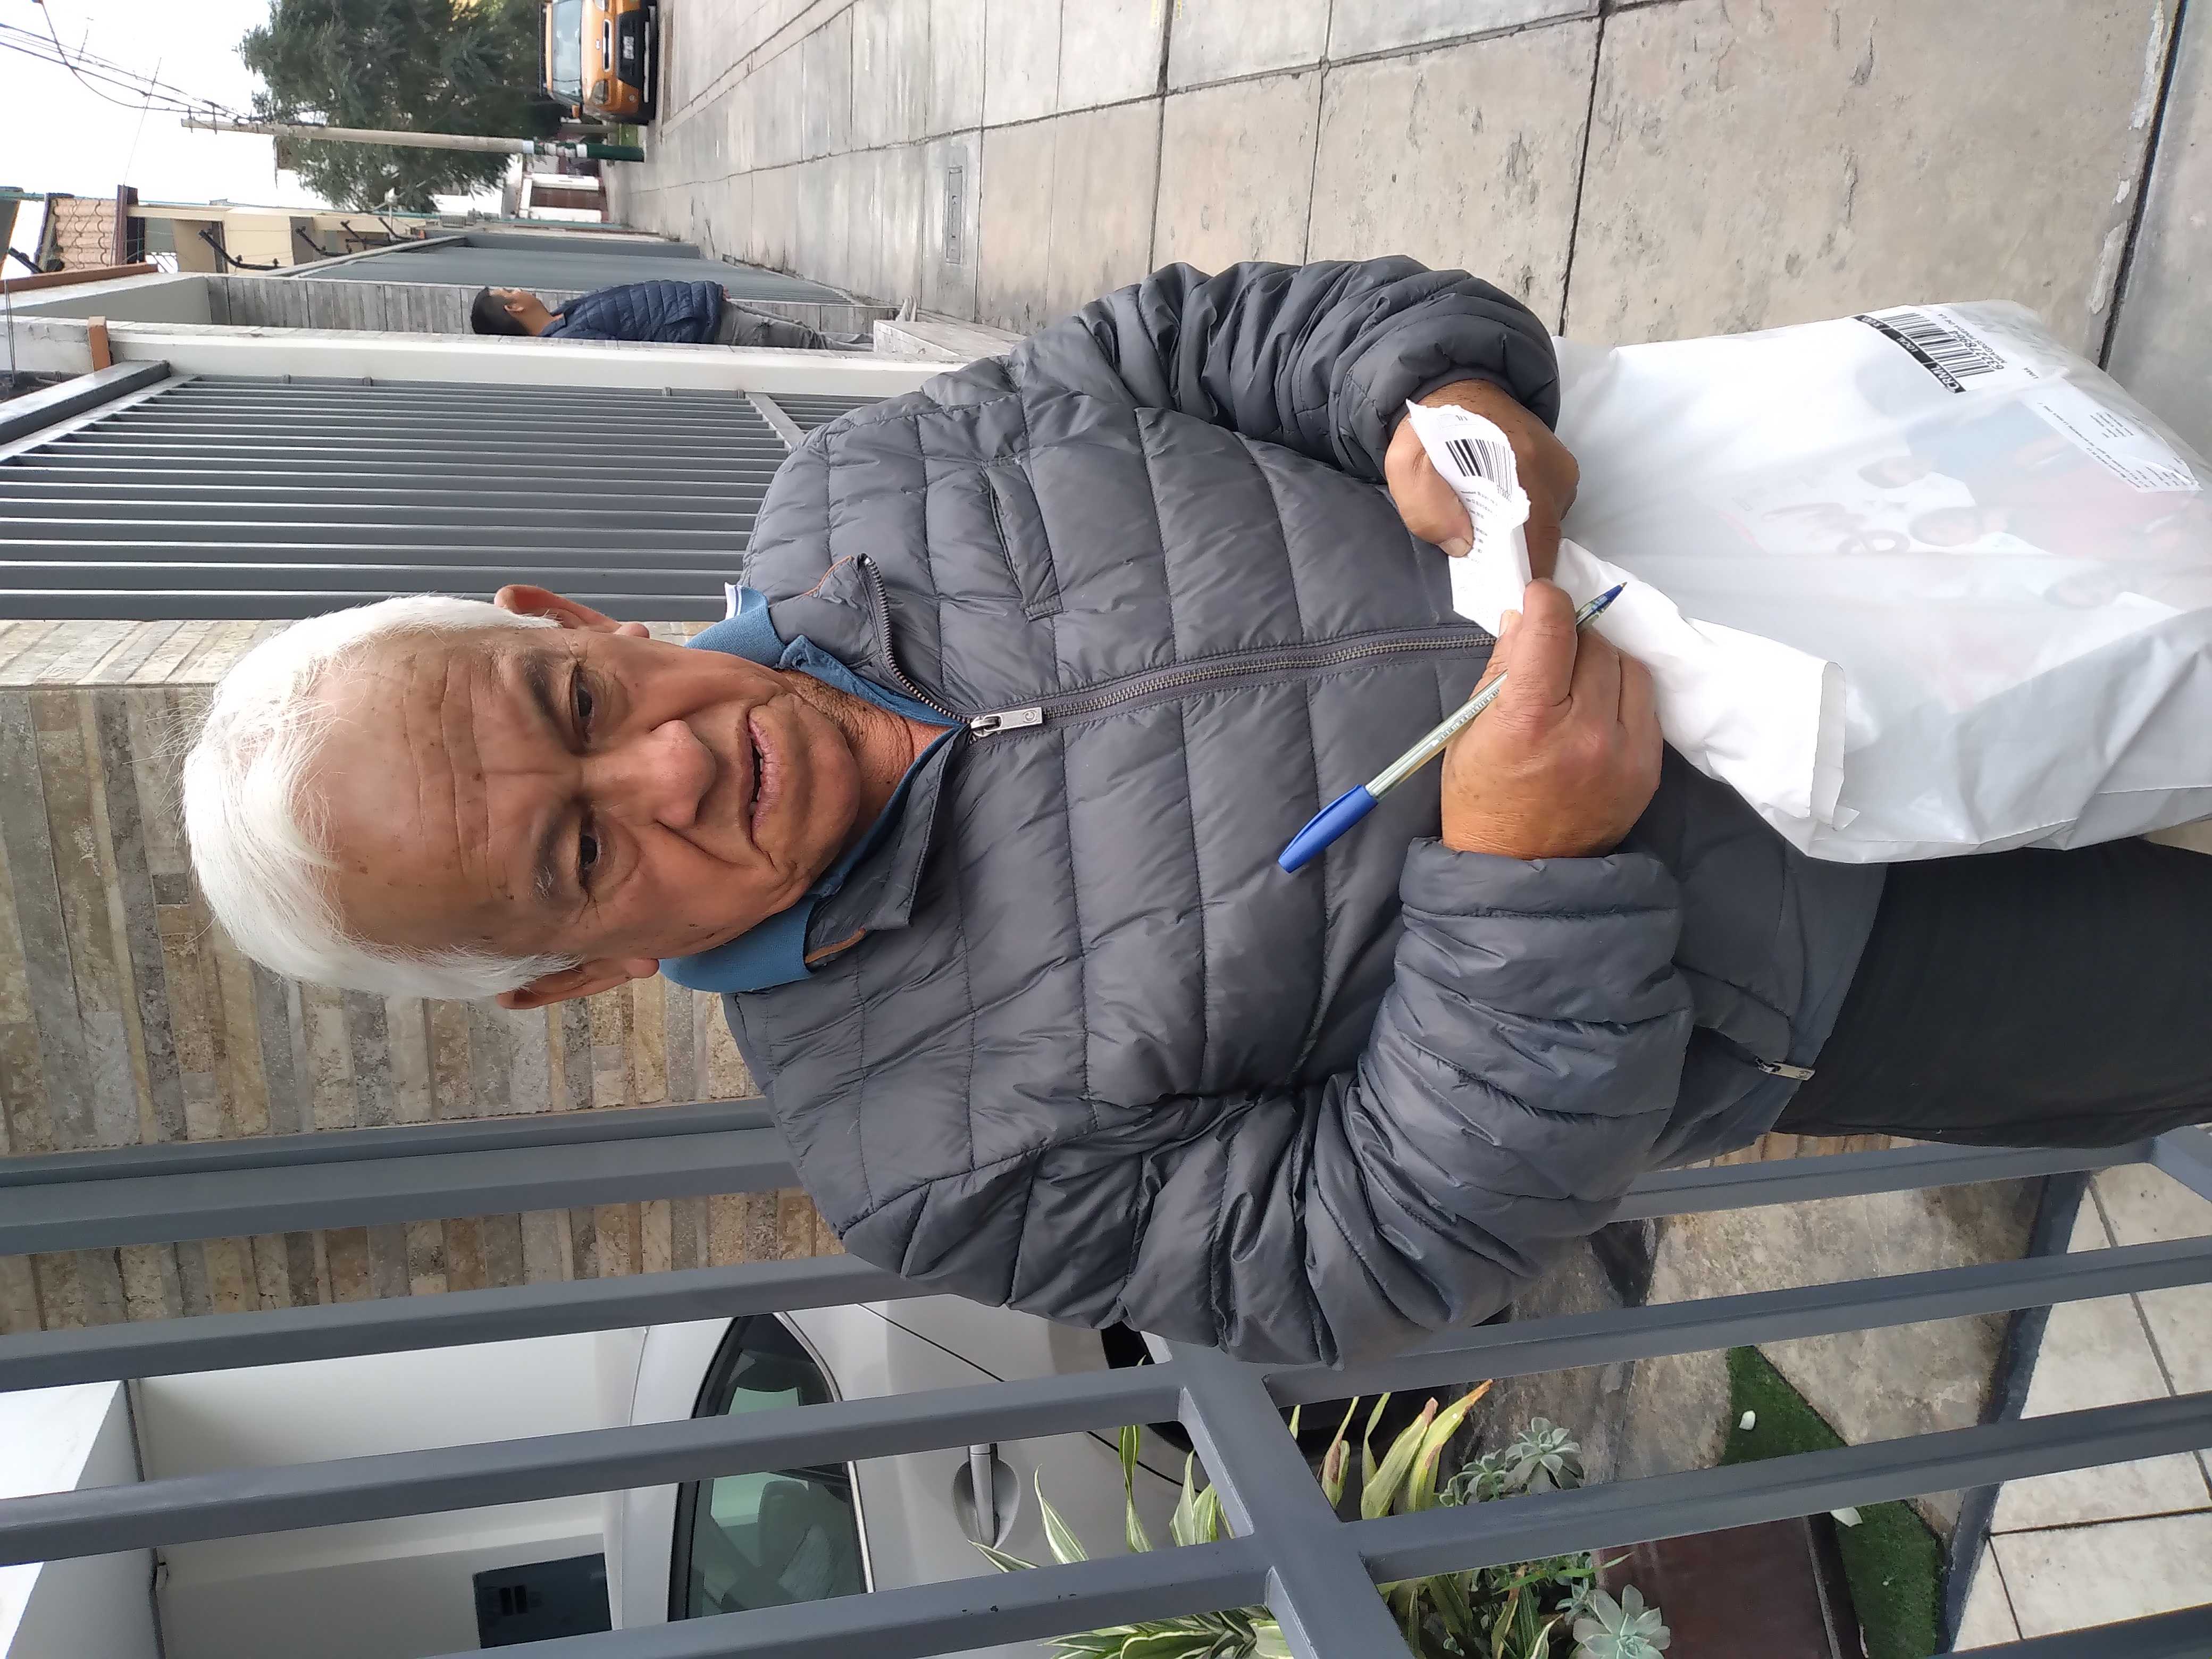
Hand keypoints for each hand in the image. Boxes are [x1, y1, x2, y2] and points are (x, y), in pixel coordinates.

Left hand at [1385, 379, 1578, 578]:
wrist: (1454, 387)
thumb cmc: (1428, 431)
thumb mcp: (1407, 465)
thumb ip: (1427, 508)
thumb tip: (1465, 546)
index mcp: (1520, 467)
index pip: (1534, 543)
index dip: (1516, 573)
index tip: (1497, 592)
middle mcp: (1553, 469)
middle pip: (1544, 539)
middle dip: (1518, 561)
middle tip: (1487, 573)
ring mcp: (1562, 467)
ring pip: (1548, 527)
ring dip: (1522, 541)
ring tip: (1490, 543)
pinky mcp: (1562, 467)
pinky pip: (1550, 511)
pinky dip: (1527, 523)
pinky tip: (1501, 520)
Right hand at [1440, 581, 1659, 858]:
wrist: (1518, 870)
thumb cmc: (1482, 799)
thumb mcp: (1470, 729)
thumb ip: (1502, 667)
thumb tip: (1526, 618)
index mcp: (1530, 721)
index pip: (1554, 631)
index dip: (1547, 600)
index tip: (1538, 595)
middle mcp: (1586, 733)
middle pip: (1594, 644)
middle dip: (1569, 637)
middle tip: (1548, 652)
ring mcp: (1624, 752)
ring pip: (1628, 666)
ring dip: (1600, 661)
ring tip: (1575, 681)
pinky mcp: (1648, 767)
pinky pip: (1644, 702)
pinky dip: (1620, 693)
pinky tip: (1597, 709)